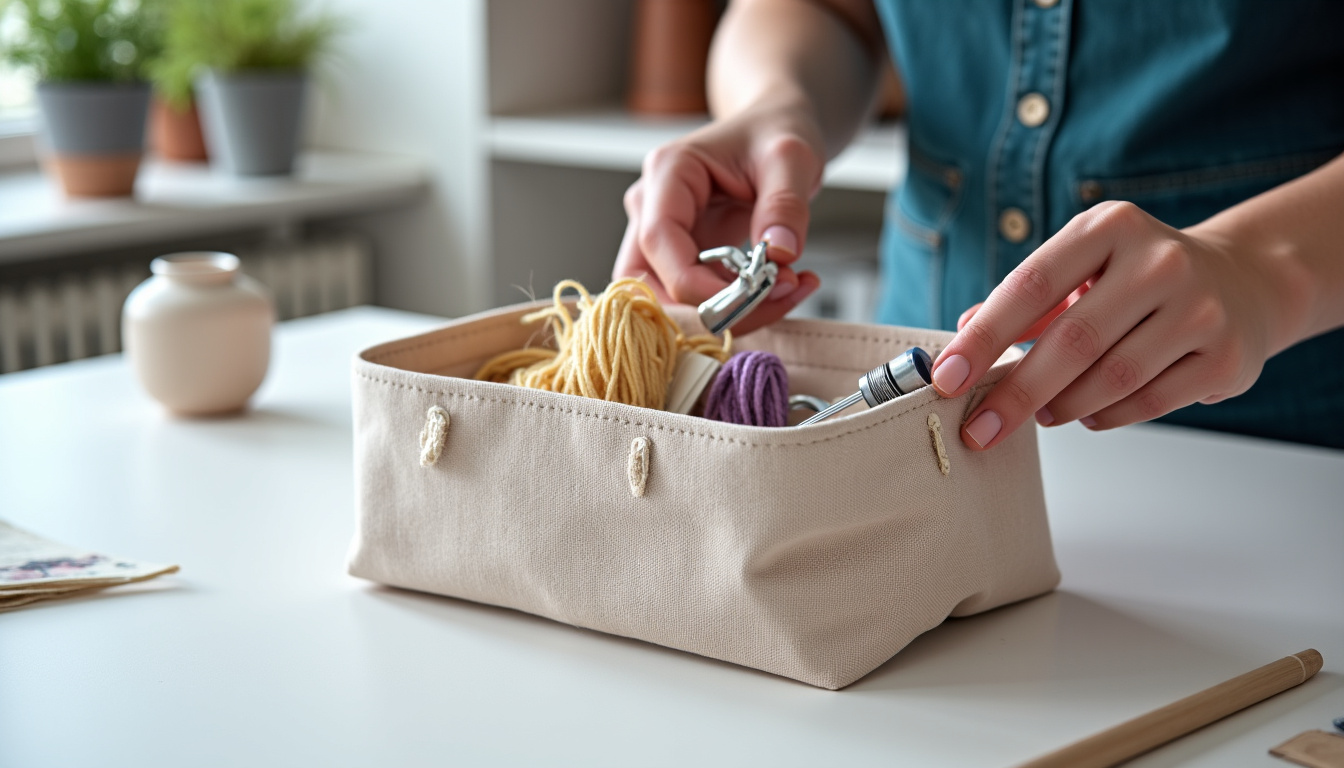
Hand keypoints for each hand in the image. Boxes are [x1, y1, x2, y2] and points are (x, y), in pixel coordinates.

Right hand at [613, 106, 822, 333]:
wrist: (773, 130)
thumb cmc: (773, 132)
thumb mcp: (791, 157)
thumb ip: (785, 204)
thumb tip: (780, 255)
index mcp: (669, 172)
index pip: (659, 241)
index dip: (695, 282)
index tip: (749, 296)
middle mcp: (652, 206)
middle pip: (648, 281)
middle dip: (707, 307)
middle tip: (774, 299)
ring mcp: (661, 233)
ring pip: (665, 298)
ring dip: (722, 313)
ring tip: (784, 291)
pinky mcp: (680, 255)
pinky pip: (693, 296)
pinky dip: (734, 305)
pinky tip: (779, 288)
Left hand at [930, 200, 1300, 449]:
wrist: (1241, 281)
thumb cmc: (1140, 278)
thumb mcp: (1081, 266)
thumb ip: (1021, 300)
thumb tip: (962, 335)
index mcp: (1110, 227)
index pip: (1031, 285)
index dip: (984, 337)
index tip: (947, 377)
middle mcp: (1159, 261)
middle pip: (1072, 341)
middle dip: (1016, 393)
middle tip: (980, 427)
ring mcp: (1201, 308)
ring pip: (1112, 378)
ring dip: (1063, 406)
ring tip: (1043, 411)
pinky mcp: (1226, 356)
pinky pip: (1148, 402)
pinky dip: (1106, 415)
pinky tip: (1089, 412)